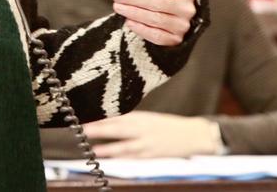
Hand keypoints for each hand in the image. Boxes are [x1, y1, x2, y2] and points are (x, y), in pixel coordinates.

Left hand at [84, 111, 222, 157]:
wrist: (193, 134)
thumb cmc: (168, 125)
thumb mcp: (148, 118)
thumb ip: (130, 120)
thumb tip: (107, 121)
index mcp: (141, 116)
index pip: (117, 116)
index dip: (100, 117)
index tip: (84, 117)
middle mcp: (142, 128)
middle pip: (118, 128)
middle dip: (100, 129)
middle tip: (83, 130)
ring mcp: (147, 143)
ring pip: (125, 146)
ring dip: (108, 148)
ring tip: (94, 150)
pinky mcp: (152, 155)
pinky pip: (135, 158)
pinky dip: (123, 160)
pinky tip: (113, 162)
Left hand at [112, 0, 215, 45]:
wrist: (172, 13)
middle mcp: (188, 8)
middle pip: (158, 3)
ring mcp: (183, 25)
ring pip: (156, 19)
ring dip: (134, 13)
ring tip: (118, 6)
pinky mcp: (175, 40)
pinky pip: (158, 37)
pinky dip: (142, 30)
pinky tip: (128, 22)